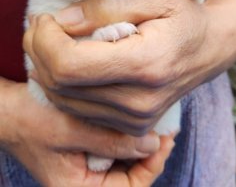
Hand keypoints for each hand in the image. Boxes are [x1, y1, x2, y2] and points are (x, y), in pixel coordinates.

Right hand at [0, 79, 173, 186]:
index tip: (165, 139)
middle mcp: (86, 182)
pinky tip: (137, 116)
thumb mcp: (69, 130)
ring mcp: (89, 165)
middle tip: (166, 127)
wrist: (7, 109)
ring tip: (156, 120)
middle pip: (133, 175)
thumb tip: (153, 144)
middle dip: (151, 153)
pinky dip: (129, 133)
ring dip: (142, 141)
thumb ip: (110, 141)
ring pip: (127, 159)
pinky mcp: (88, 149)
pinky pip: (116, 146)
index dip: (153, 166)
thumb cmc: (29, 120)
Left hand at [24, 0, 235, 134]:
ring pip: (65, 101)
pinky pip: (80, 111)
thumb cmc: (184, 16)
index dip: (45, 41)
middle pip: (61, 86)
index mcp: (146, 64)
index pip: (70, 65)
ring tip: (57, 42)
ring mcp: (136, 118)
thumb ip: (107, 4)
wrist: (209, 48)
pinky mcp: (132, 124)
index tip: (45, 19)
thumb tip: (63, 21)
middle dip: (39, 52)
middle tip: (44, 27)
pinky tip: (73, 64)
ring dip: (49, 70)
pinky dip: (66, 87)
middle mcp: (139, 101)